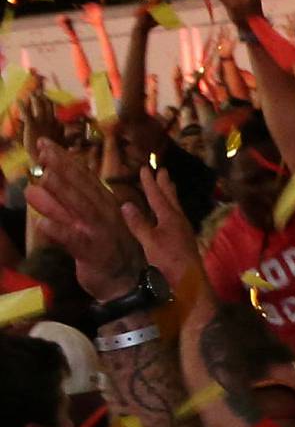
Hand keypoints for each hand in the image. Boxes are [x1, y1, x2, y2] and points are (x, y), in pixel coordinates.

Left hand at [26, 141, 142, 298]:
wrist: (127, 282)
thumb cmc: (106, 250)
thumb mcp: (82, 224)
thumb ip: (59, 206)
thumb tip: (34, 187)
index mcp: (103, 202)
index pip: (82, 176)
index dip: (64, 160)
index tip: (45, 144)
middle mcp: (104, 212)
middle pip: (81, 187)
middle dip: (62, 167)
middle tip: (43, 151)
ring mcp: (100, 231)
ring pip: (80, 208)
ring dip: (63, 192)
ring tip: (45, 177)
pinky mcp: (94, 253)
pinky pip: (75, 241)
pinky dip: (60, 232)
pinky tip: (42, 223)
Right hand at [121, 161, 200, 289]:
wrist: (190, 283)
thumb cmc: (169, 261)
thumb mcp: (150, 242)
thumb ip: (138, 224)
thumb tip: (126, 204)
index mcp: (170, 218)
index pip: (158, 196)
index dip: (150, 182)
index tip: (146, 168)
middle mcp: (179, 221)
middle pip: (170, 198)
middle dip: (164, 184)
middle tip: (162, 170)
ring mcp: (183, 230)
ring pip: (175, 207)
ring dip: (170, 195)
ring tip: (168, 186)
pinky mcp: (184, 240)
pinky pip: (176, 217)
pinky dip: (170, 209)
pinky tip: (169, 215)